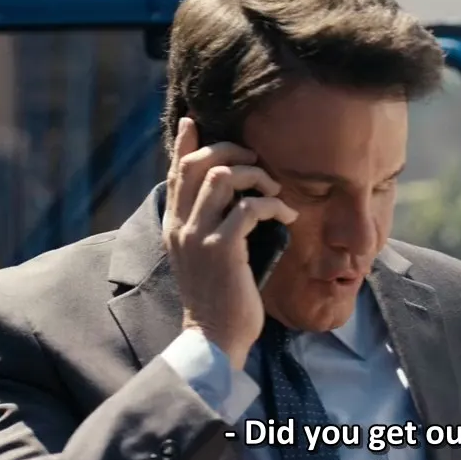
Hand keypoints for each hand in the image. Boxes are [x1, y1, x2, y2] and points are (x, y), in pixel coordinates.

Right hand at [163, 118, 298, 369]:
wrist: (214, 337)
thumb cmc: (218, 297)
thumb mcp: (204, 256)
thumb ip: (207, 226)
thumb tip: (231, 200)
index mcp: (174, 226)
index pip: (175, 173)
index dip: (184, 144)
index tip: (193, 122)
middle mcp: (181, 226)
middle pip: (200, 164)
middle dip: (233, 153)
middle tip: (258, 163)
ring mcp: (199, 237)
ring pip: (223, 178)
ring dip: (256, 176)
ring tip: (274, 191)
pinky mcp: (222, 250)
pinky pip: (249, 209)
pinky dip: (273, 206)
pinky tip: (286, 217)